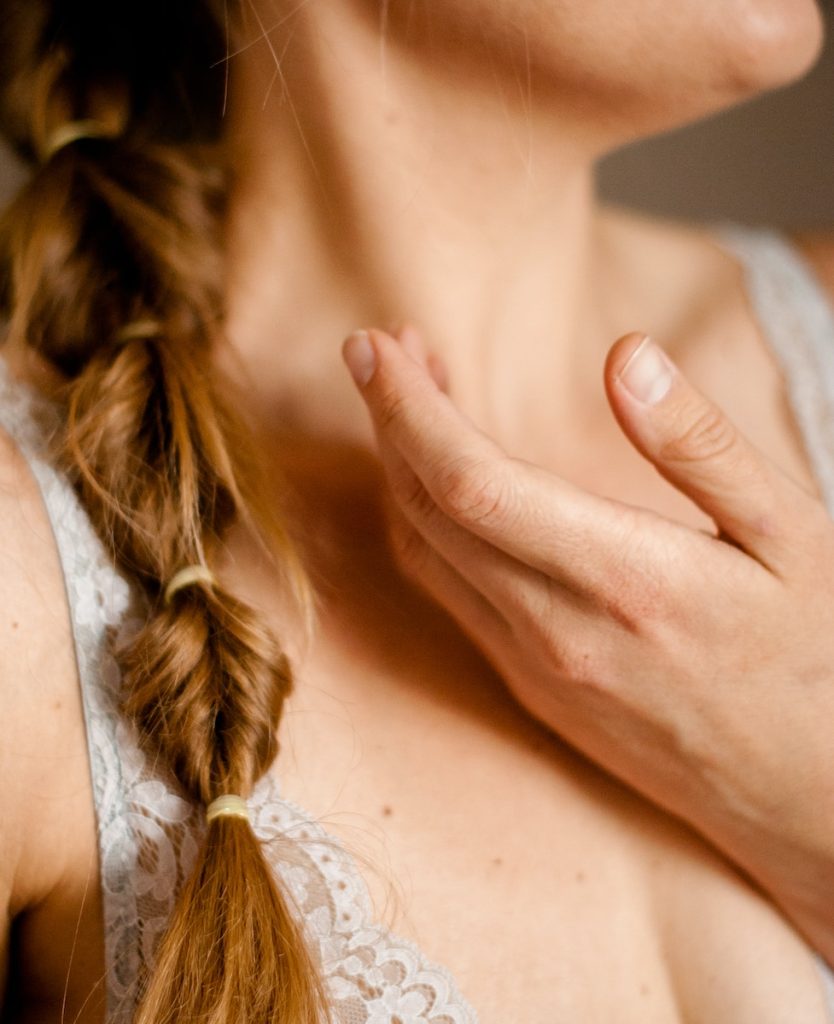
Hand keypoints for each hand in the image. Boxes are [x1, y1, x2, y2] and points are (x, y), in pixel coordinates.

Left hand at [342, 323, 833, 960]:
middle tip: (382, 350)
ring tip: (409, 402)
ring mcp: (536, 669)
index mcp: (625, 580)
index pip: (470, 483)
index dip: (408, 408)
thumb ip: (699, 444)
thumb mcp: (790, 533)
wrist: (807, 800)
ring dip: (400, 470)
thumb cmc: (815, 661)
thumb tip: (623, 355)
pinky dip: (425, 526)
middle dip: (390, 420)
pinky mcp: (534, 689)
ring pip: (427, 554)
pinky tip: (441, 486)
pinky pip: (449, 596)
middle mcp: (558, 631)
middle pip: (429, 510)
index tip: (374, 346)